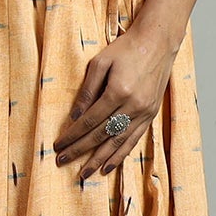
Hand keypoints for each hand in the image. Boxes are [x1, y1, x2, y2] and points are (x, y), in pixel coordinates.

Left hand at [53, 25, 177, 181]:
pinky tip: (108, 166)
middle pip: (101, 135)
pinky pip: (133, 140)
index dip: (72, 135)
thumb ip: (87, 90)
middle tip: (62, 162)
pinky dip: (120, 155)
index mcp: (118, 91)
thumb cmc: (126, 49)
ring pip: (118, 143)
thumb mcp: (100, 63)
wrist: (158, 42)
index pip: (89, 121)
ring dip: (99, 160)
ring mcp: (144, 112)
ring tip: (84, 173)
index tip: (58, 145)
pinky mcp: (151, 115)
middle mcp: (132, 106)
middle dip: (80, 151)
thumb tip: (75, 117)